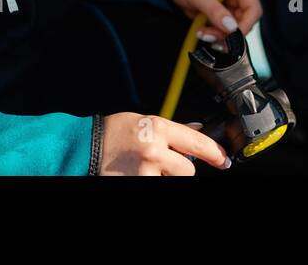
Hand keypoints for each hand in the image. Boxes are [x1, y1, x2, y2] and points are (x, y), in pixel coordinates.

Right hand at [98, 112, 230, 175]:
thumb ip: (171, 129)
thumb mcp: (145, 122)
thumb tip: (196, 129)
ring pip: (173, 182)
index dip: (215, 153)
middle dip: (179, 169)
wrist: (84, 148)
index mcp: (158, 129)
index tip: (223, 160)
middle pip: (188, 171)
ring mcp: (144, 172)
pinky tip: (138, 173)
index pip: (197, 142)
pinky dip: (152, 180)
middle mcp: (154, 151)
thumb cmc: (114, 132)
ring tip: (146, 168)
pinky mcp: (136, 185)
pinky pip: (156, 185)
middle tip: (162, 163)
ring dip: (164, 177)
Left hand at [169, 0, 261, 42]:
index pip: (253, 9)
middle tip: (209, 36)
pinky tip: (202, 32)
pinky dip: (214, 35)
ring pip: (233, 30)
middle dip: (228, 34)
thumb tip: (231, 28)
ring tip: (202, 33)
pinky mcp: (222, 16)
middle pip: (244, 22)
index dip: (245, 25)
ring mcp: (231, 7)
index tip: (232, 38)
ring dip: (219, 36)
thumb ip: (215, 11)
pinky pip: (224, 31)